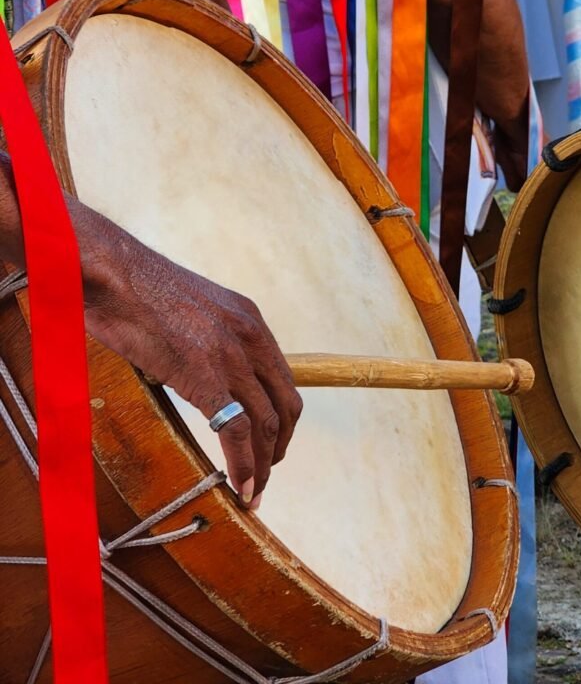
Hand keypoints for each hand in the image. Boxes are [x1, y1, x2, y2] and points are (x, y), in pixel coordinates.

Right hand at [79, 208, 301, 509]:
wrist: (112, 271)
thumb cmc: (134, 289)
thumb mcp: (189, 309)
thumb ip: (204, 339)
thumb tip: (191, 371)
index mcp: (249, 318)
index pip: (282, 379)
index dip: (281, 419)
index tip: (270, 445)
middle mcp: (250, 336)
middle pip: (285, 404)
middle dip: (278, 446)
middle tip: (264, 475)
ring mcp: (230, 356)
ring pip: (266, 424)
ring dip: (262, 466)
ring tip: (253, 493)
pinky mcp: (205, 376)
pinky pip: (237, 431)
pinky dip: (243, 466)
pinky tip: (239, 488)